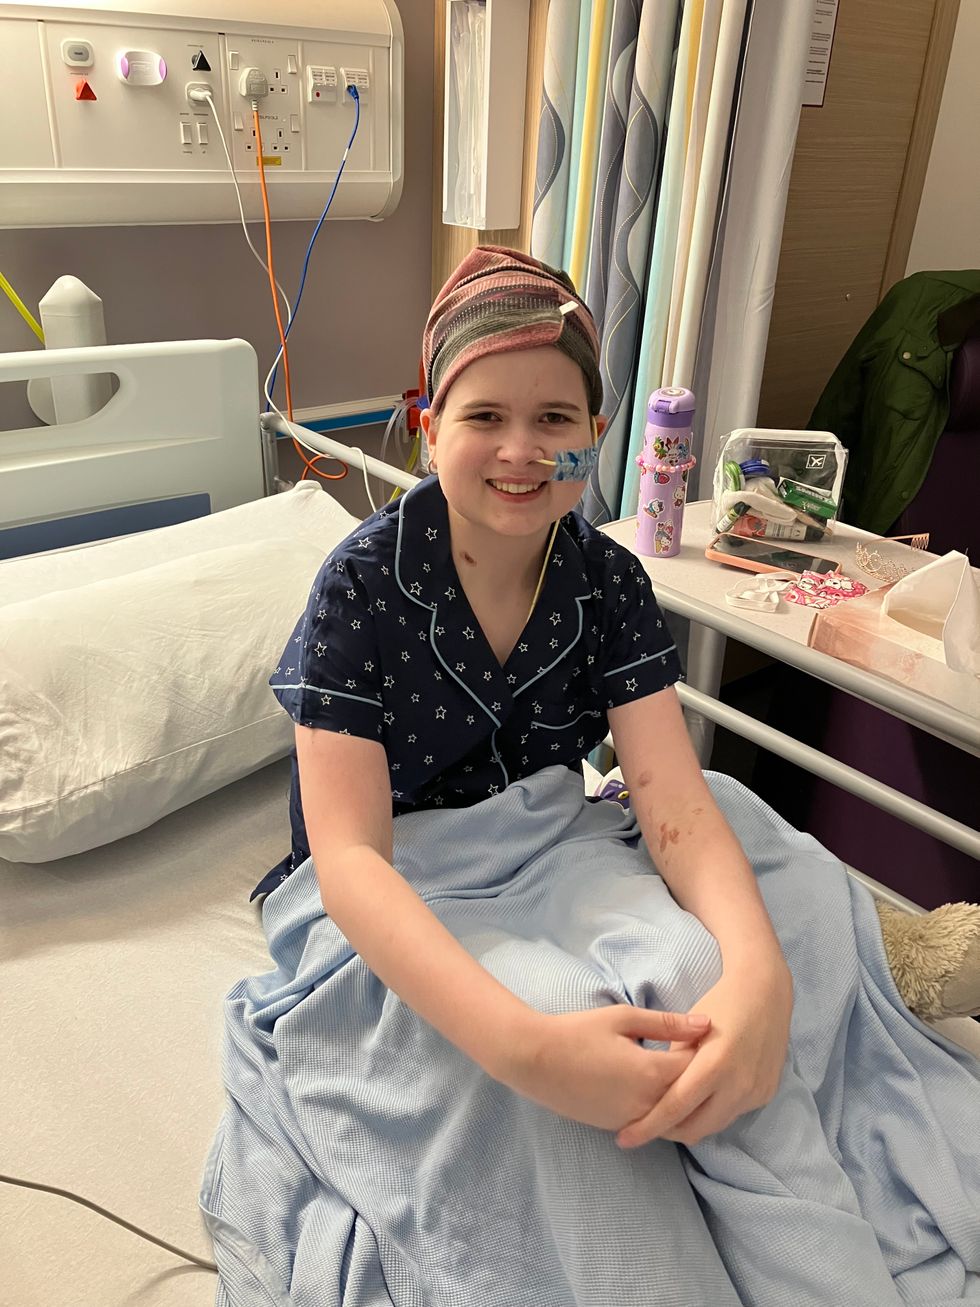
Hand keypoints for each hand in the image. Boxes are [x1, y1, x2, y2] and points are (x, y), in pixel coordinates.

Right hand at [503, 1006, 711, 1132]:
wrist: (535, 1060)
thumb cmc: (578, 1031)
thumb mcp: (623, 1018)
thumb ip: (667, 1023)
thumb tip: (707, 1023)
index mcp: (651, 1072)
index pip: (697, 1068)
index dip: (705, 1052)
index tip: (705, 1038)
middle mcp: (647, 1103)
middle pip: (690, 1096)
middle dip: (698, 1078)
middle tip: (697, 1055)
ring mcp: (632, 1120)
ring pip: (673, 1116)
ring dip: (681, 1097)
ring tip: (679, 1073)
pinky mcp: (617, 1126)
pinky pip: (652, 1122)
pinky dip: (661, 1109)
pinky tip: (656, 1088)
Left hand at [615, 960, 792, 1148]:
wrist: (765, 991)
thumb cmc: (719, 1004)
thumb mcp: (687, 1029)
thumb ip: (670, 1062)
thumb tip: (654, 1090)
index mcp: (714, 1064)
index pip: (674, 1108)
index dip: (648, 1127)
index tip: (624, 1139)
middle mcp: (738, 1085)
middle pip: (694, 1128)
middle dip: (667, 1132)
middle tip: (644, 1127)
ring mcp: (755, 1093)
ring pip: (714, 1126)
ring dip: (691, 1125)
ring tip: (667, 1118)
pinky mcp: (766, 1094)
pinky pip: (733, 1114)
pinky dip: (712, 1113)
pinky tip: (699, 1103)